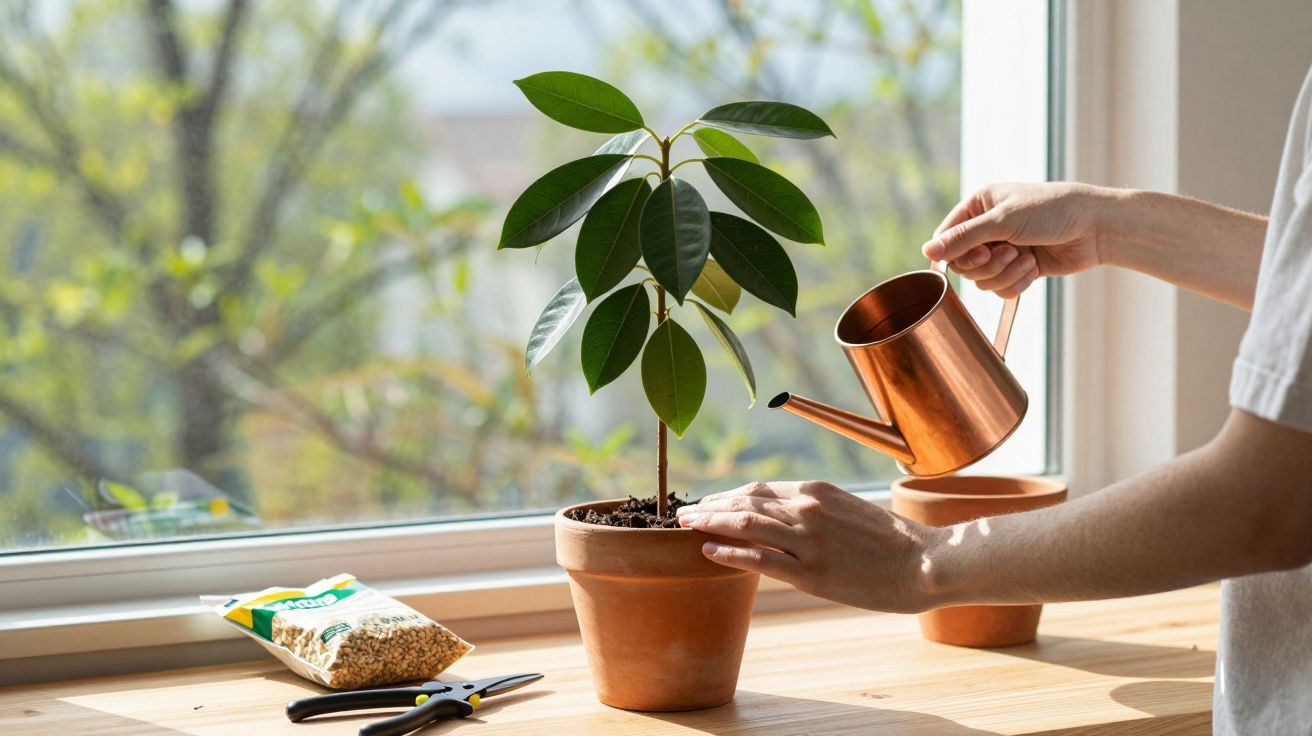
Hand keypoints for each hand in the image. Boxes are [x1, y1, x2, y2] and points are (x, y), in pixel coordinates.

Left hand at [677, 480, 941, 613]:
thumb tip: (789, 514)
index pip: (759, 489)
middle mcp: (807, 509)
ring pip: (745, 524)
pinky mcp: (812, 573)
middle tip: (684, 513)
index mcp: (817, 492)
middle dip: (709, 505)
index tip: (709, 501)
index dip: (728, 495)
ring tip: (686, 527)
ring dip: (710, 522)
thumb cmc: (894, 540)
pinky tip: (709, 550)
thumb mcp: (851, 509)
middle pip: (745, 501)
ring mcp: (808, 541)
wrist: (926, 563)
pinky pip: (760, 559)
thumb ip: (818, 509)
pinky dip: (730, 552)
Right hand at [922, 182, 1111, 296]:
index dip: (956, 254)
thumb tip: (927, 252)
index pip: (946, 238)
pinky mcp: (1019, 269)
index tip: (978, 253)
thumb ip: (963, 238)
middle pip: (962, 264)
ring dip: (1005, 274)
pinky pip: (1001, 289)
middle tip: (1009, 253)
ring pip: (982, 280)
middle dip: (987, 265)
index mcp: (979, 205)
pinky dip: (1017, 283)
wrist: (1096, 228)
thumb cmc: (1052, 211)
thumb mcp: (1004, 220)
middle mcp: (987, 227)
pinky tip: (1034, 269)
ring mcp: (1003, 249)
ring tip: (1027, 260)